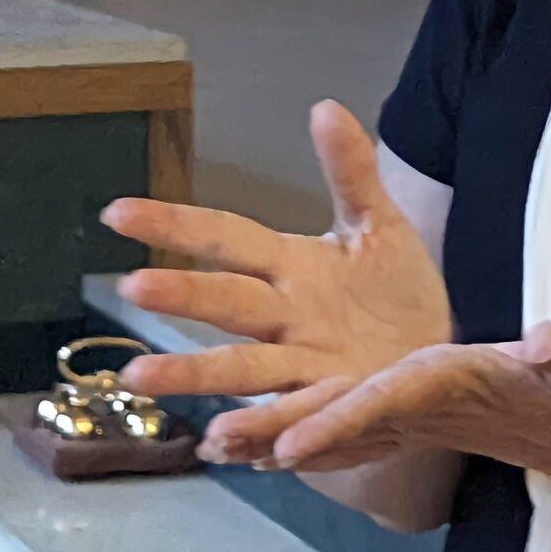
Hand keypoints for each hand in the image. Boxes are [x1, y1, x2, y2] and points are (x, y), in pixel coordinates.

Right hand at [101, 102, 452, 464]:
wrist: (434, 362)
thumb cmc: (393, 294)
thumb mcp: (379, 226)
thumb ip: (350, 171)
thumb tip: (323, 106)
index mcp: (290, 267)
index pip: (225, 238)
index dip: (175, 225)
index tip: (117, 212)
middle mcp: (283, 320)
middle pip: (226, 303)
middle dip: (182, 296)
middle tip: (131, 287)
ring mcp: (301, 370)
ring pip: (241, 370)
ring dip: (193, 374)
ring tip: (141, 376)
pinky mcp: (329, 413)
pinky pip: (288, 424)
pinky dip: (256, 436)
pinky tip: (221, 445)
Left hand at [197, 322, 550, 489]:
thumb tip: (546, 339)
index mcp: (454, 389)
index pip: (387, 406)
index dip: (338, 423)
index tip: (290, 445)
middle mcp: (421, 412)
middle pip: (339, 426)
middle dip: (277, 435)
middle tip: (215, 444)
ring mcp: (412, 422)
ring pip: (331, 432)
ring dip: (271, 438)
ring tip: (210, 444)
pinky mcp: (412, 419)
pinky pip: (344, 430)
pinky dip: (300, 436)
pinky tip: (255, 445)